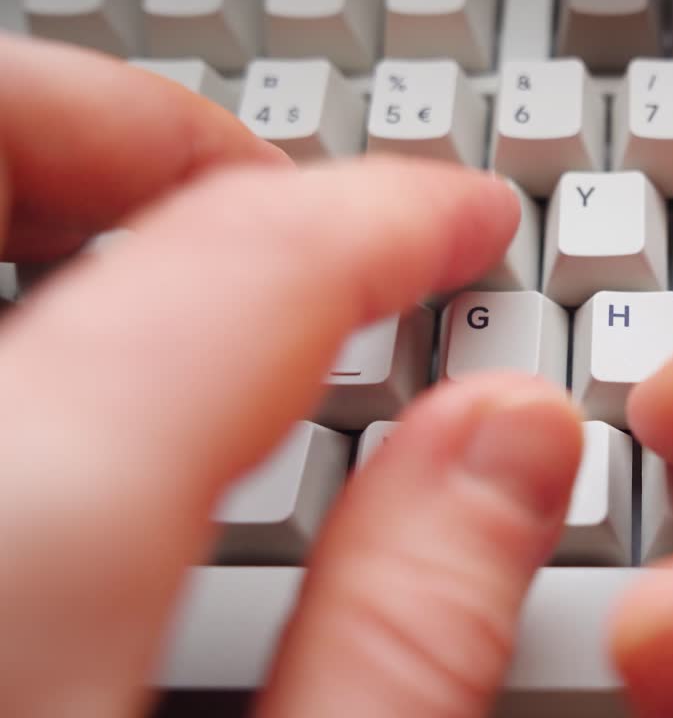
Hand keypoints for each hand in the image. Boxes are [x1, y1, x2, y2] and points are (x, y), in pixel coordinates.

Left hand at [0, 36, 581, 717]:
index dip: (386, 217)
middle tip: (306, 211)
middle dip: (174, 149)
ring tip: (195, 277)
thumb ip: (404, 632)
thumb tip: (514, 447)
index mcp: (13, 529)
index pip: (238, 262)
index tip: (465, 222)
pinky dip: (17, 294)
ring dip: (70, 201)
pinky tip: (77, 385)